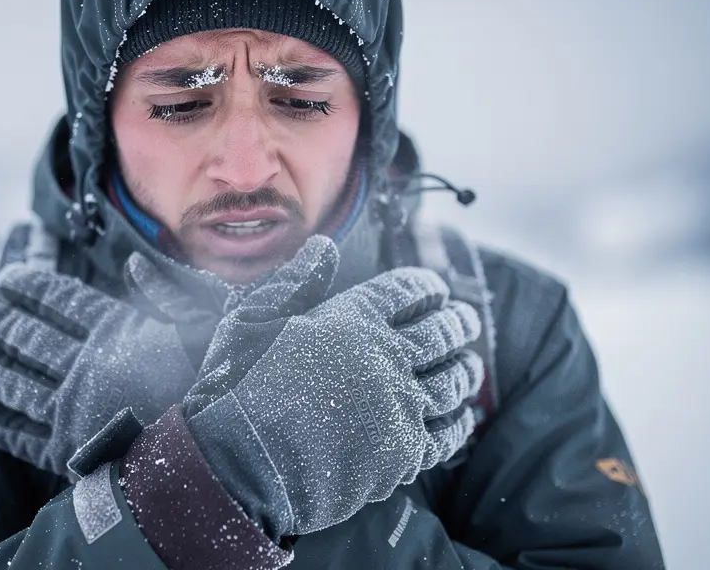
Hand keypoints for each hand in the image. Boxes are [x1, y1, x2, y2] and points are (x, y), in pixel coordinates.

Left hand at [0, 254, 202, 477]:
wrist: (215, 444)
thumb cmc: (214, 376)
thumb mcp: (203, 319)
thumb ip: (165, 289)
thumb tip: (133, 262)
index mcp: (115, 330)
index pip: (58, 299)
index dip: (27, 286)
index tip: (5, 279)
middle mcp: (85, 365)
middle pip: (25, 337)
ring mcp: (72, 409)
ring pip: (14, 384)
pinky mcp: (70, 451)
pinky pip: (23, 436)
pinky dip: (0, 426)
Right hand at [184, 236, 484, 536]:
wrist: (242, 461)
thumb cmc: (239, 386)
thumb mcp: (253, 318)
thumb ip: (294, 281)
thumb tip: (323, 247)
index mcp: (352, 317)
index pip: (406, 291)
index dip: (427, 286)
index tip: (438, 289)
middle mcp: (386, 355)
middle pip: (441, 332)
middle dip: (459, 324)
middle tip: (468, 321)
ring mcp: (400, 404)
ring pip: (452, 381)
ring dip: (466, 369)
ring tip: (470, 366)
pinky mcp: (403, 452)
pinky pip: (447, 434)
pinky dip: (460, 423)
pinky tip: (463, 419)